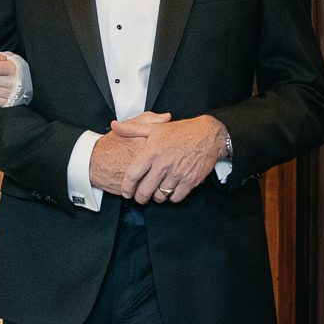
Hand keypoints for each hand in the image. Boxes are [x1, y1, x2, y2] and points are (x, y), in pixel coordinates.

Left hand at [107, 112, 229, 204]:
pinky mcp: (190, 181)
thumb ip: (132, 129)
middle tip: (140, 197)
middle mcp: (163, 164)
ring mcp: (177, 174)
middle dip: (140, 197)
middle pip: (145, 190)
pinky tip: (170, 192)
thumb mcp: (154, 127)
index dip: (127, 188)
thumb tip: (115, 126)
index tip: (126, 193)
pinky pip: (176, 197)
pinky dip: (171, 198)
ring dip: (156, 197)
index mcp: (152, 151)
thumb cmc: (181, 131)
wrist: (208, 135)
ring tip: (155, 193)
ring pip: (160, 196)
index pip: (133, 175)